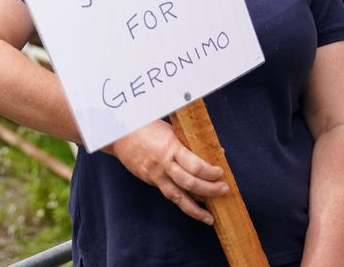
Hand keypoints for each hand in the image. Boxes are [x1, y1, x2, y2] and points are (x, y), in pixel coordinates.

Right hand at [104, 119, 227, 224]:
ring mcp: (156, 175)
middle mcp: (163, 164)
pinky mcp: (150, 180)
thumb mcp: (171, 129)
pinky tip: (193, 206)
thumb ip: (189, 142)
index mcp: (170, 148)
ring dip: (196, 209)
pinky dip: (183, 202)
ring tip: (210, 217)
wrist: (119, 133)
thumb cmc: (146, 126)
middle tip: (224, 190)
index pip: (195, 165)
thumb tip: (214, 150)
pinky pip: (169, 194)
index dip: (210, 172)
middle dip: (210, 189)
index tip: (221, 173)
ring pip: (178, 197)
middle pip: (190, 183)